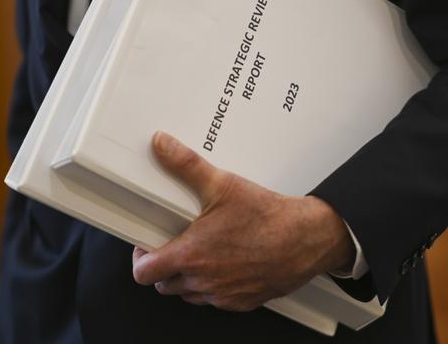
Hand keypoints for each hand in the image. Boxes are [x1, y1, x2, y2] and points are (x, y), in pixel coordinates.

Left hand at [131, 131, 354, 311]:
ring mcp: (224, 295)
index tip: (147, 245)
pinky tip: (226, 263)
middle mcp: (204, 281)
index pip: (144, 273)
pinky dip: (213, 286)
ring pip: (189, 294)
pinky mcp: (243, 302)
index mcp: (191, 255)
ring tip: (201, 252)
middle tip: (175, 244)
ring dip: (187, 278)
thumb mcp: (223, 184)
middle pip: (164, 285)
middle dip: (164, 267)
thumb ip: (186, 164)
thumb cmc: (267, 216)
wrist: (307, 238)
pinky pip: (217, 300)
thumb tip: (161, 144)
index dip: (140, 259)